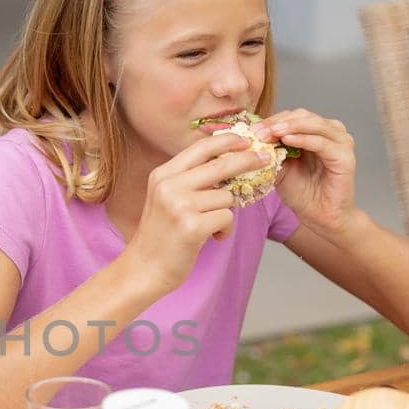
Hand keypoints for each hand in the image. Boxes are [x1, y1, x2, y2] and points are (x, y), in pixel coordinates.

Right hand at [123, 130, 269, 291]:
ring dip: (227, 212)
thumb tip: (228, 162)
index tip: (246, 140)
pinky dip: (226, 230)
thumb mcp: (165, 198)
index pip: (200, 148)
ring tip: (212, 226)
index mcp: (163, 175)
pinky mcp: (192, 227)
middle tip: (264, 160)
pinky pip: (227, 217)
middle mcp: (169, 186)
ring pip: (227, 197)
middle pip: (221, 165)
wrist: (144, 269)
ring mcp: (180, 206)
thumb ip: (189, 179)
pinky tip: (213, 238)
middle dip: (247, 160)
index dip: (227, 141)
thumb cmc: (160, 236)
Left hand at [261, 108, 358, 233]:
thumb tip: (253, 135)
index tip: (251, 129)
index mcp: (315, 132)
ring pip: (313, 124)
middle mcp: (331, 132)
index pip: (292, 117)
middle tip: (258, 132)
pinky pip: (322, 142)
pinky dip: (304, 139)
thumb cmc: (303, 194)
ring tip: (271, 133)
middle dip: (278, 122)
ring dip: (290, 126)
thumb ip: (272, 150)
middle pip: (302, 116)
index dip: (272, 120)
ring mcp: (340, 142)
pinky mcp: (344, 156)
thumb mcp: (280, 168)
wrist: (320, 218)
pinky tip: (287, 140)